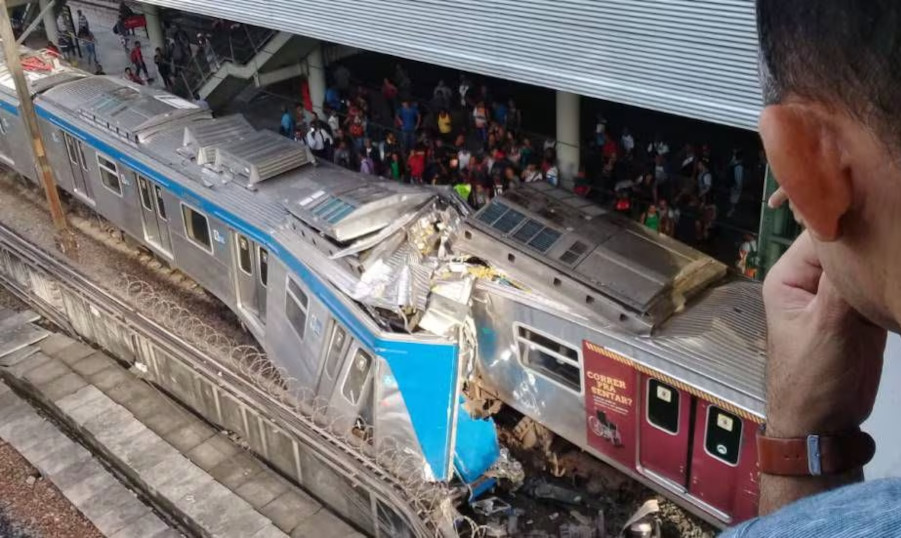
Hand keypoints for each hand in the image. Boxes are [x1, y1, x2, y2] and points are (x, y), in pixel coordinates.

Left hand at [762, 231, 886, 436]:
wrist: (824, 426)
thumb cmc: (811, 378)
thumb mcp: (827, 327)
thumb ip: (842, 284)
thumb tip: (859, 236)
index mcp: (790, 276)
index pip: (822, 233)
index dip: (852, 217)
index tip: (884, 205)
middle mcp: (812, 279)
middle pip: (848, 245)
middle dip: (876, 236)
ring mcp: (839, 295)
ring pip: (867, 264)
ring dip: (887, 257)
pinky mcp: (862, 312)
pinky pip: (880, 286)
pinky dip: (894, 280)